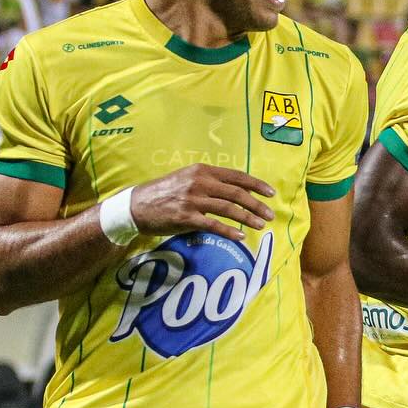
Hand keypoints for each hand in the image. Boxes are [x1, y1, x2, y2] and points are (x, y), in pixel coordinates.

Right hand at [130, 164, 276, 242]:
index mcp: (202, 171)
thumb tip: (233, 192)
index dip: (256, 185)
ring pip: (229, 209)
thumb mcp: (186, 179)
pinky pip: (214, 225)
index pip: (236, 176)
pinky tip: (241, 237)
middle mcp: (200, 182)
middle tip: (270, 214)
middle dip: (257, 204)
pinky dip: (230, 231)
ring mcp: (193, 200)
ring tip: (260, 226)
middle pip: (237, 193)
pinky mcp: (186, 217)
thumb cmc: (163, 193)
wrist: (136, 205)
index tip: (271, 193)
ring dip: (248, 218)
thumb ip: (208, 183)